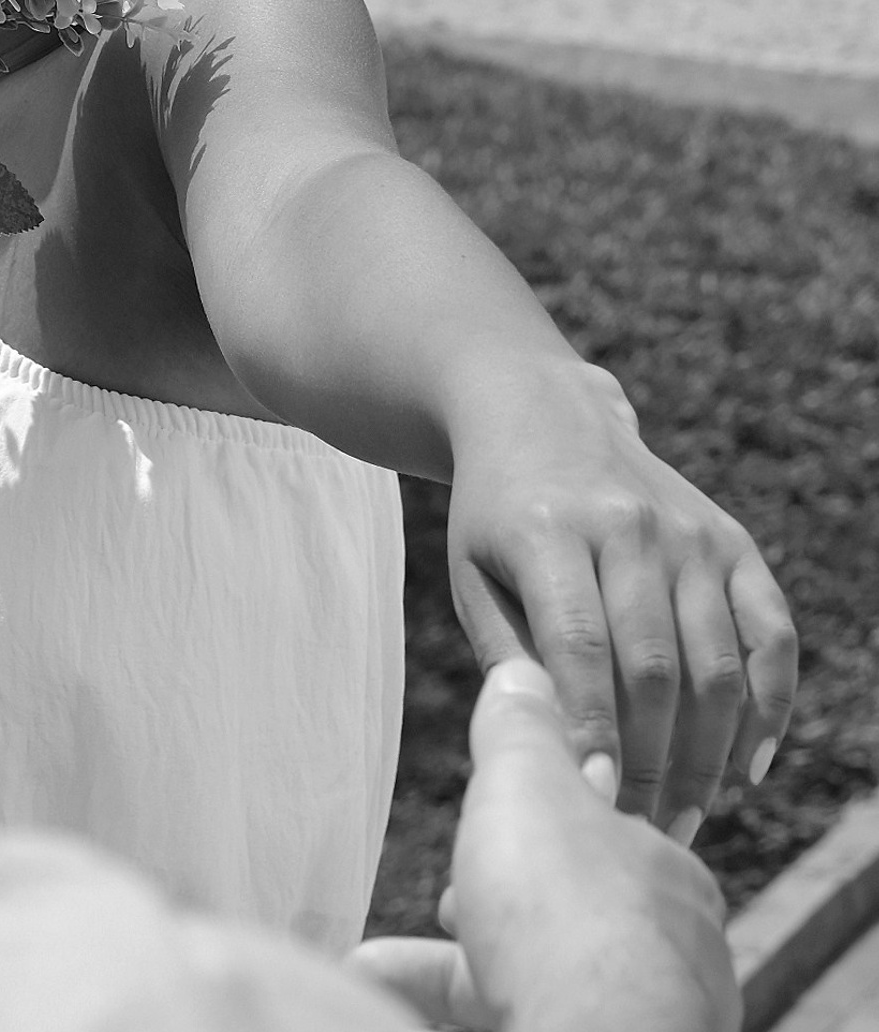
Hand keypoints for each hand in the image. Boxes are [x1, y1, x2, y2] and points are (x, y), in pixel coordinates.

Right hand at [349, 659, 739, 1031]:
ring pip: (541, 981)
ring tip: (375, 964)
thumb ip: (521, 728)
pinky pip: (517, 1023)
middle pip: (567, 917)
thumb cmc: (567, 914)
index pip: (599, 839)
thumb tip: (523, 667)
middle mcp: (673, 958)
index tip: (479, 836)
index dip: (529, 831)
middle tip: (443, 904)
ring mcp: (644, 1023)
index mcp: (668, 876)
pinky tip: (375, 987)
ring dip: (452, 969)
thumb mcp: (527, 786)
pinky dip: (444, 1008)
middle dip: (490, 908)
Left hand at [447, 361, 795, 839]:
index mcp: (548, 529)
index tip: (593, 798)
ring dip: (709, 753)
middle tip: (639, 829)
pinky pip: (770, 633)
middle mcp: (627, 525)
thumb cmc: (495, 515)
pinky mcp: (733, 541)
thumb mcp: (473, 573)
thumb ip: (508, 655)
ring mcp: (689, 532)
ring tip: (686, 814)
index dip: (591, 727)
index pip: (579, 646)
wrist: (541, 415)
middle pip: (655, 666)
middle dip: (651, 760)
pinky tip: (748, 764)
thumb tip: (548, 752)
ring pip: (717, 662)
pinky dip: (770, 705)